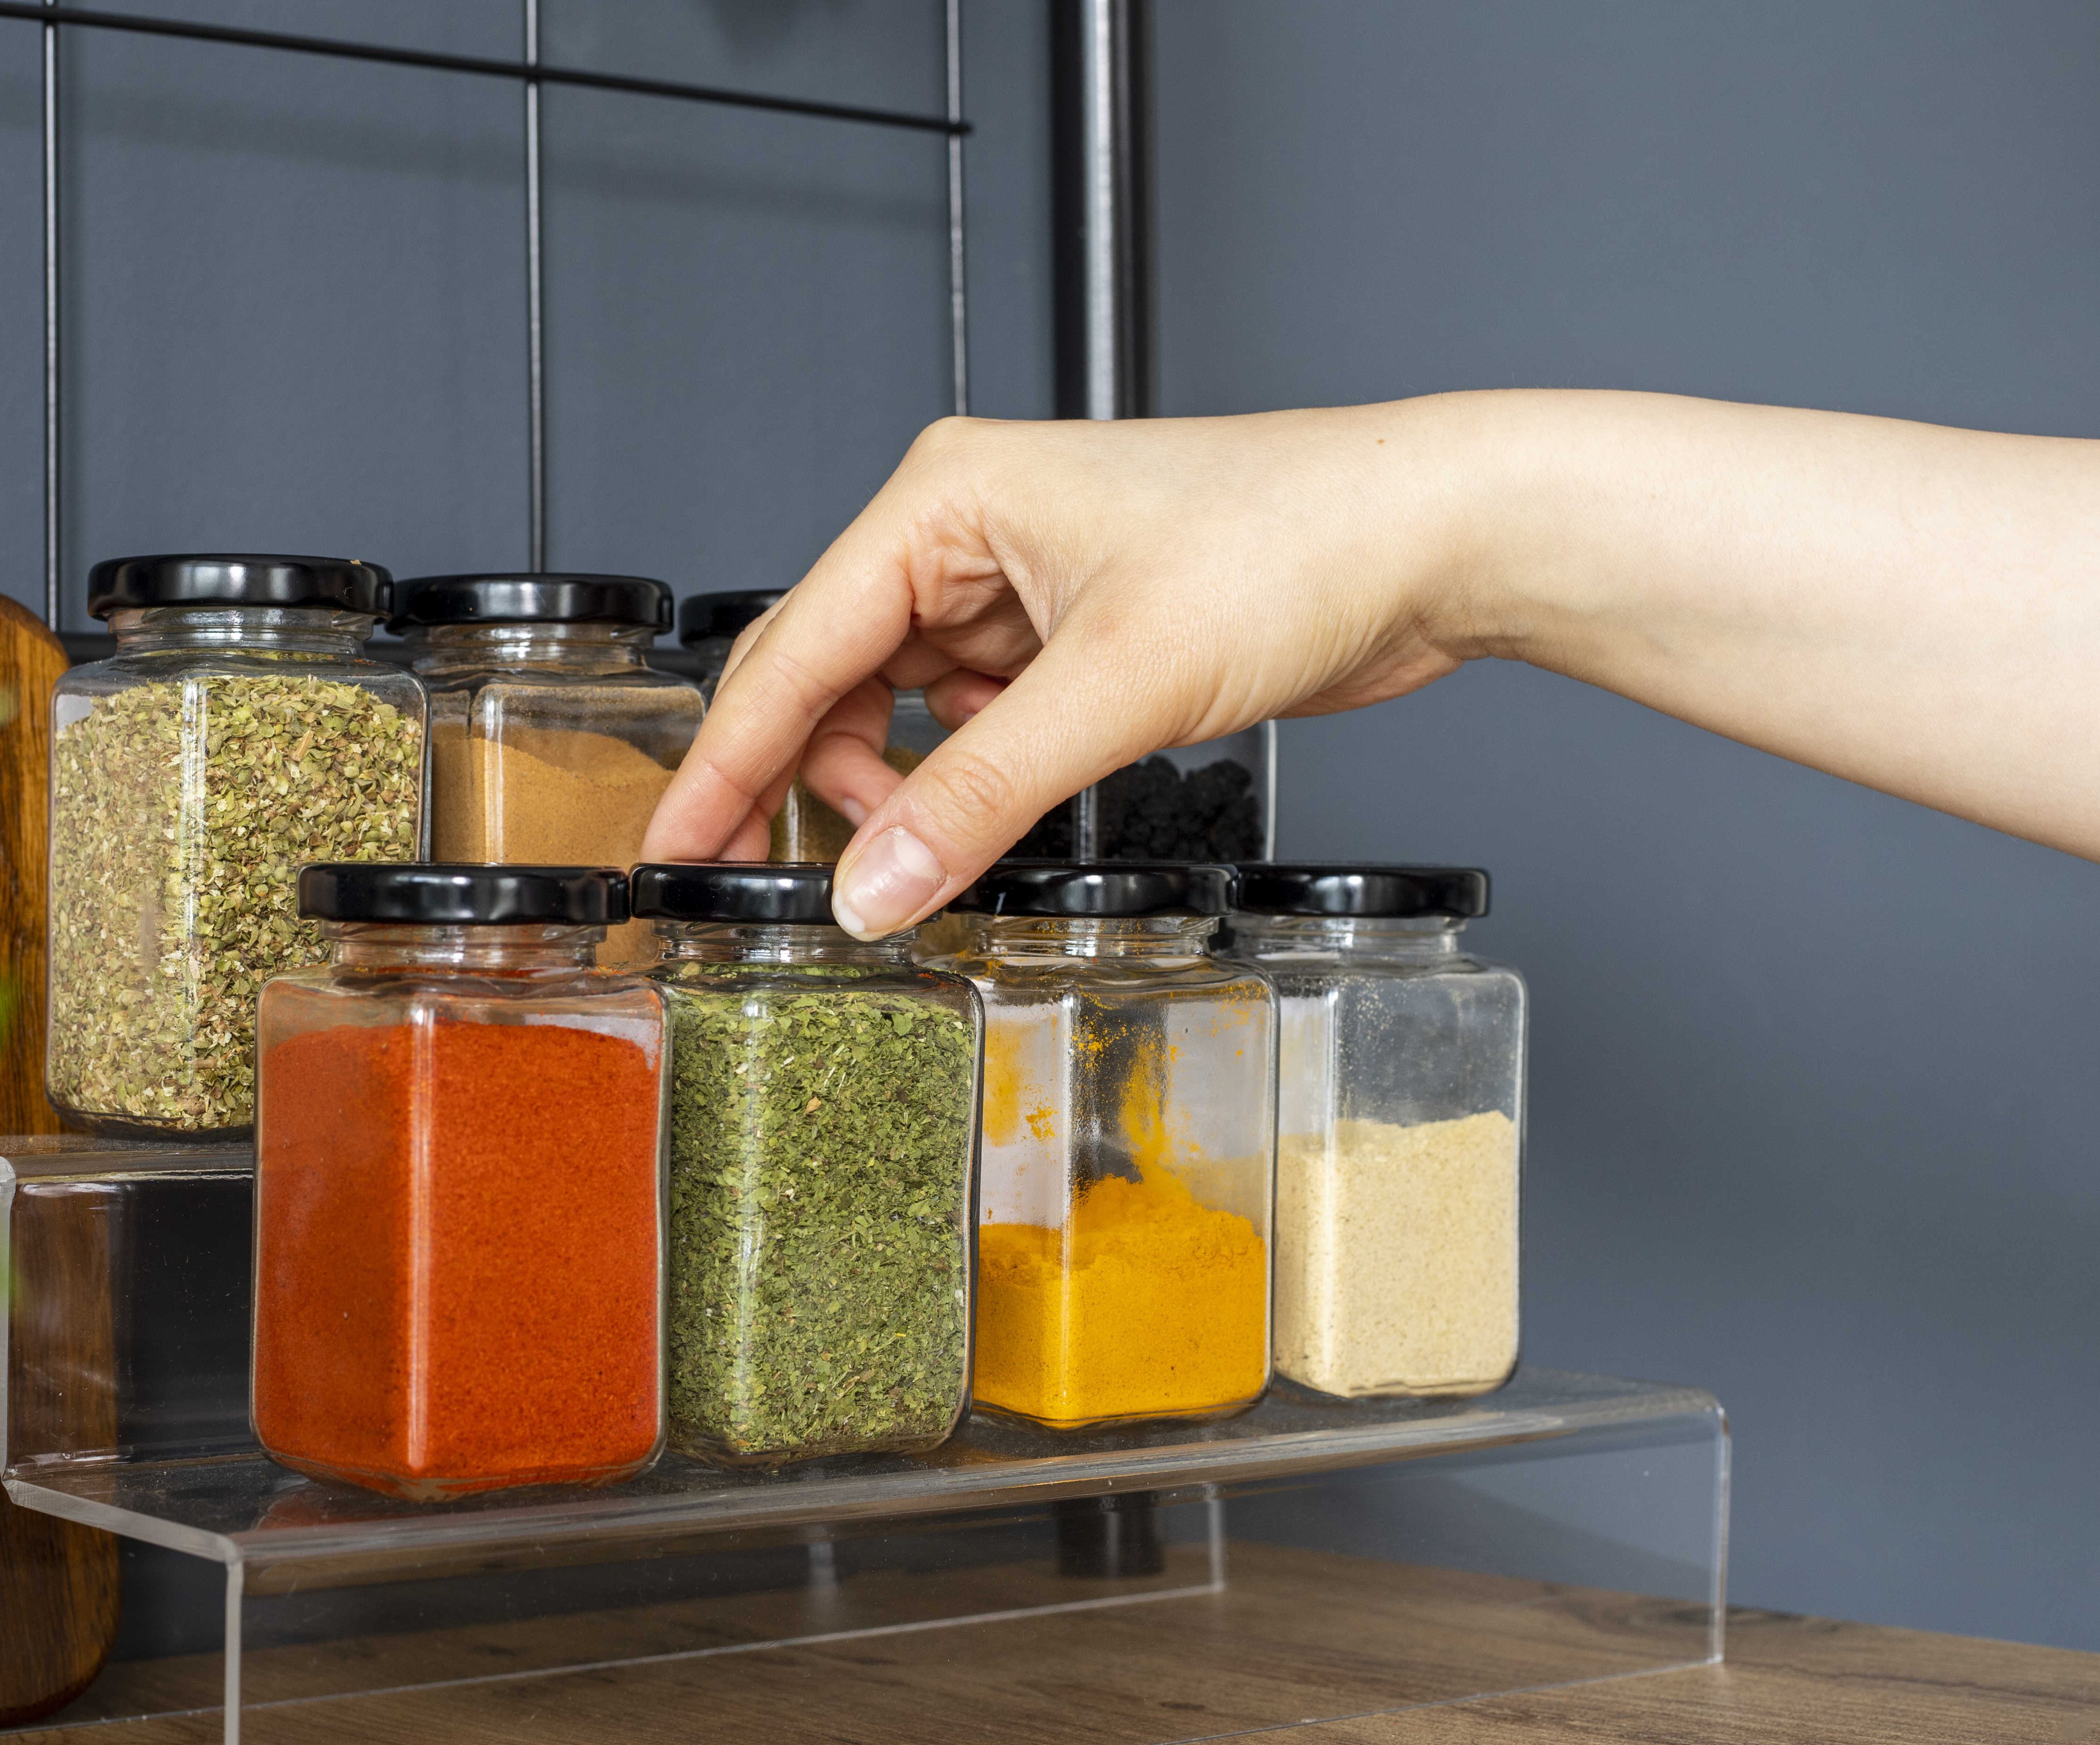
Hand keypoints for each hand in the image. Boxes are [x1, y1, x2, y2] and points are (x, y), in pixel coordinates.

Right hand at [639, 402, 1487, 935]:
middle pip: (829, 679)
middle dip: (806, 784)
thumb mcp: (1114, 686)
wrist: (1427, 537)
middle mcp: (964, 533)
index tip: (672, 846)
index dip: (723, 760)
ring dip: (901, 791)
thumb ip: (979, 796)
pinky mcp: (1071, 638)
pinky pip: (974, 727)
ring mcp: (1018, 587)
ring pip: (900, 713)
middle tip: (780, 887)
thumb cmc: (1292, 542)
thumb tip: (871, 888)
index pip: (791, 647)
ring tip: (930, 853)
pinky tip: (999, 815)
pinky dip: (970, 782)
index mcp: (943, 500)